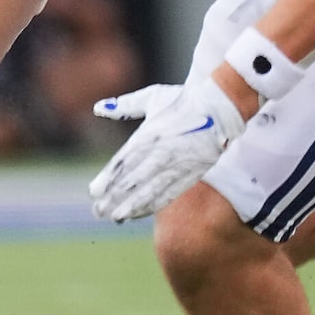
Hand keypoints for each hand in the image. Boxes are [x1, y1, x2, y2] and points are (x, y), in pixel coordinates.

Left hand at [88, 74, 248, 223]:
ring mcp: (178, 165)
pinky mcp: (193, 174)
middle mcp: (162, 152)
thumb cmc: (183, 100)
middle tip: (98, 211)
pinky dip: (154, 204)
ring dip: (132, 206)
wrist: (220, 107)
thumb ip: (124, 106)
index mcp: (149, 134)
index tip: (93, 192)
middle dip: (114, 197)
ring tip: (116, 217)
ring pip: (151, 191)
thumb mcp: (151, 97)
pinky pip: (170, 193)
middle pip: (134, 180)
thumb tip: (98, 108)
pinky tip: (140, 213)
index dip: (108, 178)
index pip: (124, 161)